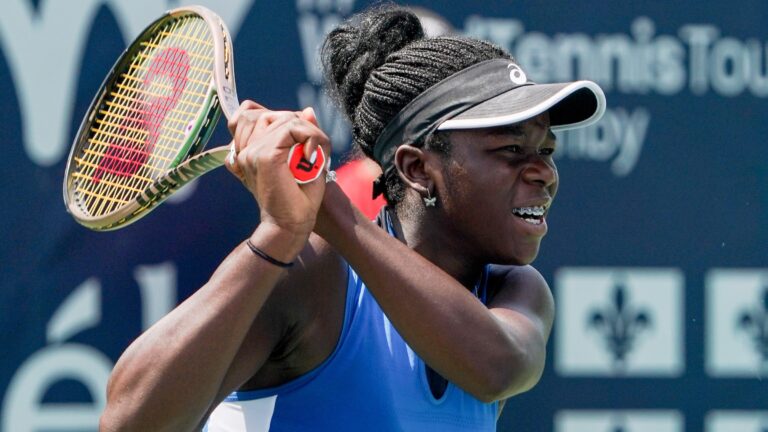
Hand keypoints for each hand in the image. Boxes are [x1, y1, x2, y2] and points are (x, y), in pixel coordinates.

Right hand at [226, 101, 330, 238]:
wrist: (292, 224)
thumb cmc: (299, 196)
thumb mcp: (303, 158)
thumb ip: (302, 132)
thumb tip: (306, 110)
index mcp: (247, 151)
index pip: (249, 112)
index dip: (278, 118)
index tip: (297, 141)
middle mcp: (244, 150)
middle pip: (264, 111)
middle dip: (293, 123)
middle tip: (307, 150)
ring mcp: (251, 152)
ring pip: (282, 117)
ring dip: (305, 131)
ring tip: (310, 155)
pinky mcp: (264, 156)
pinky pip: (291, 127)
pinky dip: (310, 137)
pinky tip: (311, 158)